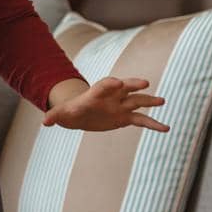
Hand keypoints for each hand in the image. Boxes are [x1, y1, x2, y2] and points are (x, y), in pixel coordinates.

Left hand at [43, 76, 168, 132]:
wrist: (79, 114)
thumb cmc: (70, 112)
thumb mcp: (61, 114)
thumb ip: (55, 116)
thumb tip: (45, 122)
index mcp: (95, 94)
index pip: (102, 86)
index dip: (109, 84)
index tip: (118, 82)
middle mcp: (111, 97)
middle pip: (124, 88)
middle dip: (132, 85)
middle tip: (144, 83)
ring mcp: (120, 106)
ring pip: (136, 102)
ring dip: (148, 101)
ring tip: (162, 101)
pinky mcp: (125, 117)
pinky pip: (142, 120)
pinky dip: (153, 124)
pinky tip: (166, 129)